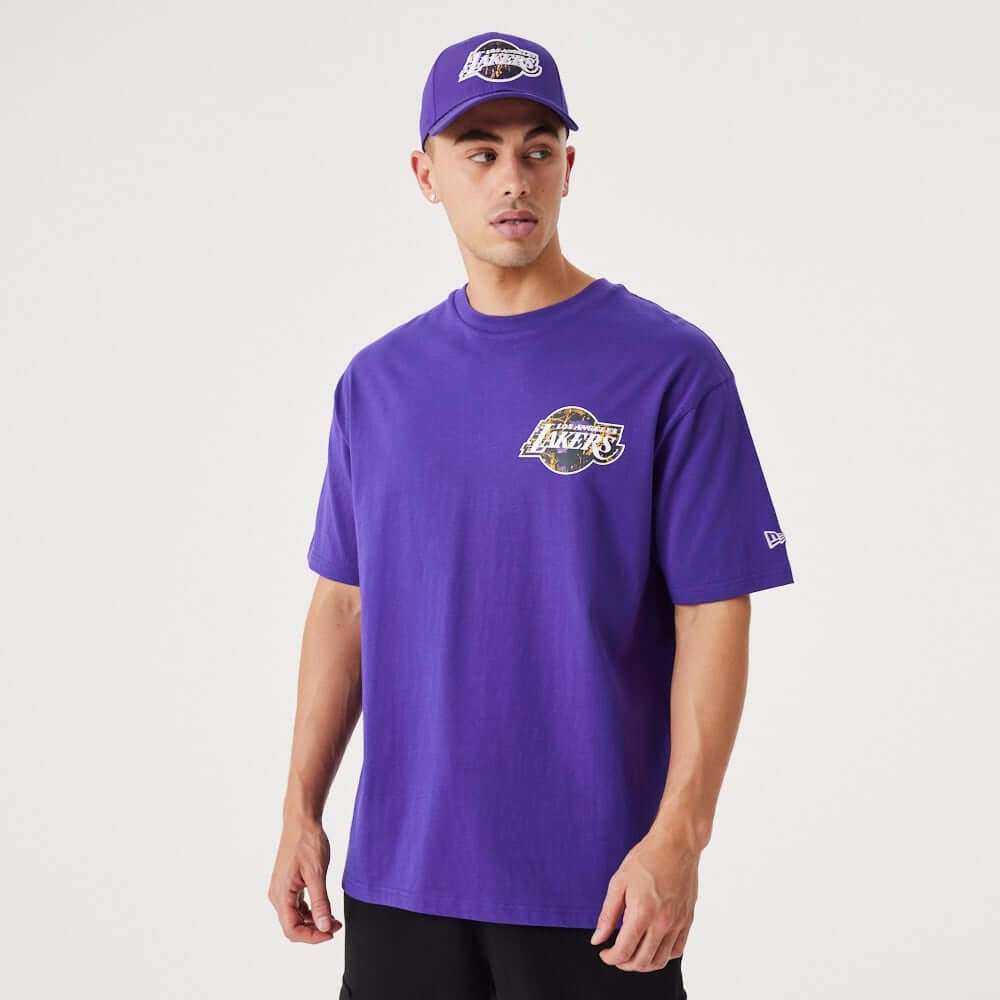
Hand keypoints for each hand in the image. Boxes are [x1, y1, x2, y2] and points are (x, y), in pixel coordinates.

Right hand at [268, 818, 342, 942]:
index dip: (312, 937)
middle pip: (293, 926)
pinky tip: (325, 908)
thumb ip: (320, 902)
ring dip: (314, 921)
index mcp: (281, 895)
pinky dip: (311, 910)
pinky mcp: (289, 884)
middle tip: (335, 927)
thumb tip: (324, 927)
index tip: (330, 933)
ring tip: (333, 919)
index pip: (292, 929)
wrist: (302, 821)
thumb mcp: (317, 874)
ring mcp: (283, 889)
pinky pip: (298, 905)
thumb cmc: (307, 842)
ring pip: (296, 916)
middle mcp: (278, 895)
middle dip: (315, 930)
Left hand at [590, 830, 698, 970]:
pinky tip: (652, 947)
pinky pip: (677, 950)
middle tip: (615, 955)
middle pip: (642, 961)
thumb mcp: (618, 882)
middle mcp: (662, 923)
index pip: (624, 951)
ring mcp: (677, 923)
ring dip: (643, 964)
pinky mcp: (688, 920)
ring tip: (632, 954)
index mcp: (642, 913)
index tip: (603, 952)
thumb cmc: (646, 858)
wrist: (676, 845)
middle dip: (624, 964)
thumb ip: (607, 915)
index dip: (610, 958)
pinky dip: (662, 956)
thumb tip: (598, 939)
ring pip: (660, 960)